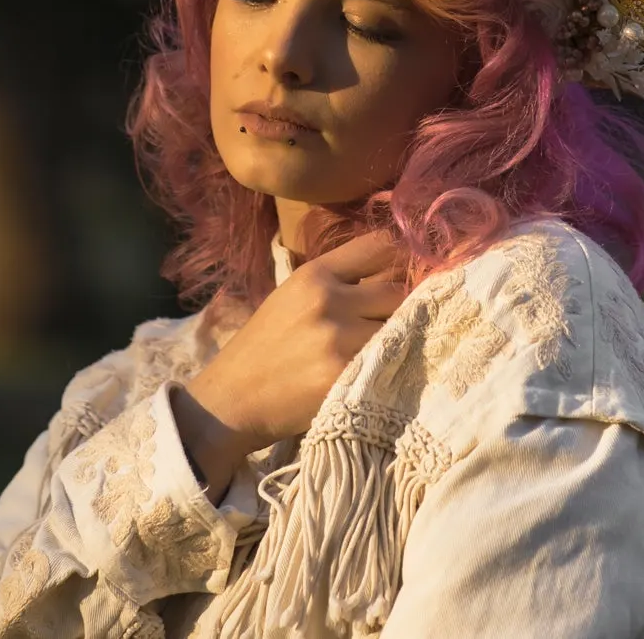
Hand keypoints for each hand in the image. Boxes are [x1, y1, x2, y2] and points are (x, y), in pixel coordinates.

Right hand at [169, 231, 404, 498]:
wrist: (232, 399)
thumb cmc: (265, 347)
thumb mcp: (294, 297)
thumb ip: (340, 283)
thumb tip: (398, 273)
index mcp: (314, 273)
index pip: (380, 245)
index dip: (403, 258)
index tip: (411, 274)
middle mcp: (328, 298)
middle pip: (398, 290)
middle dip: (404, 308)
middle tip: (400, 325)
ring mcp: (338, 337)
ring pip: (401, 328)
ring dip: (403, 340)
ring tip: (392, 352)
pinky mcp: (345, 374)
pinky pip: (392, 361)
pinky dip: (395, 366)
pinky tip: (386, 373)